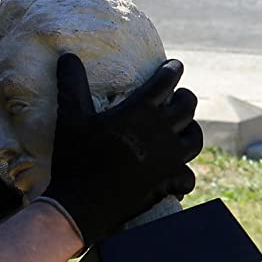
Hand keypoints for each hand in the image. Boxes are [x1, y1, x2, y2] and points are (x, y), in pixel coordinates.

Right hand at [38, 55, 202, 246]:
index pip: (166, 81)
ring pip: (195, 139)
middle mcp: (161, 132)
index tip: (174, 65)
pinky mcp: (169, 182)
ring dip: (190, 131)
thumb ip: (72, 84)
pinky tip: (178, 172)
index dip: (172, 70)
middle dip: (184, 97)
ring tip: (184, 128)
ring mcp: (169, 159)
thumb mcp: (70, 117)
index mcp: (140, 112)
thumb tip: (67, 56)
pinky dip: (184, 173)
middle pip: (187, 106)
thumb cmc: (75, 158)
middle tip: (178, 96)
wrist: (82, 205)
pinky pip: (187, 175)